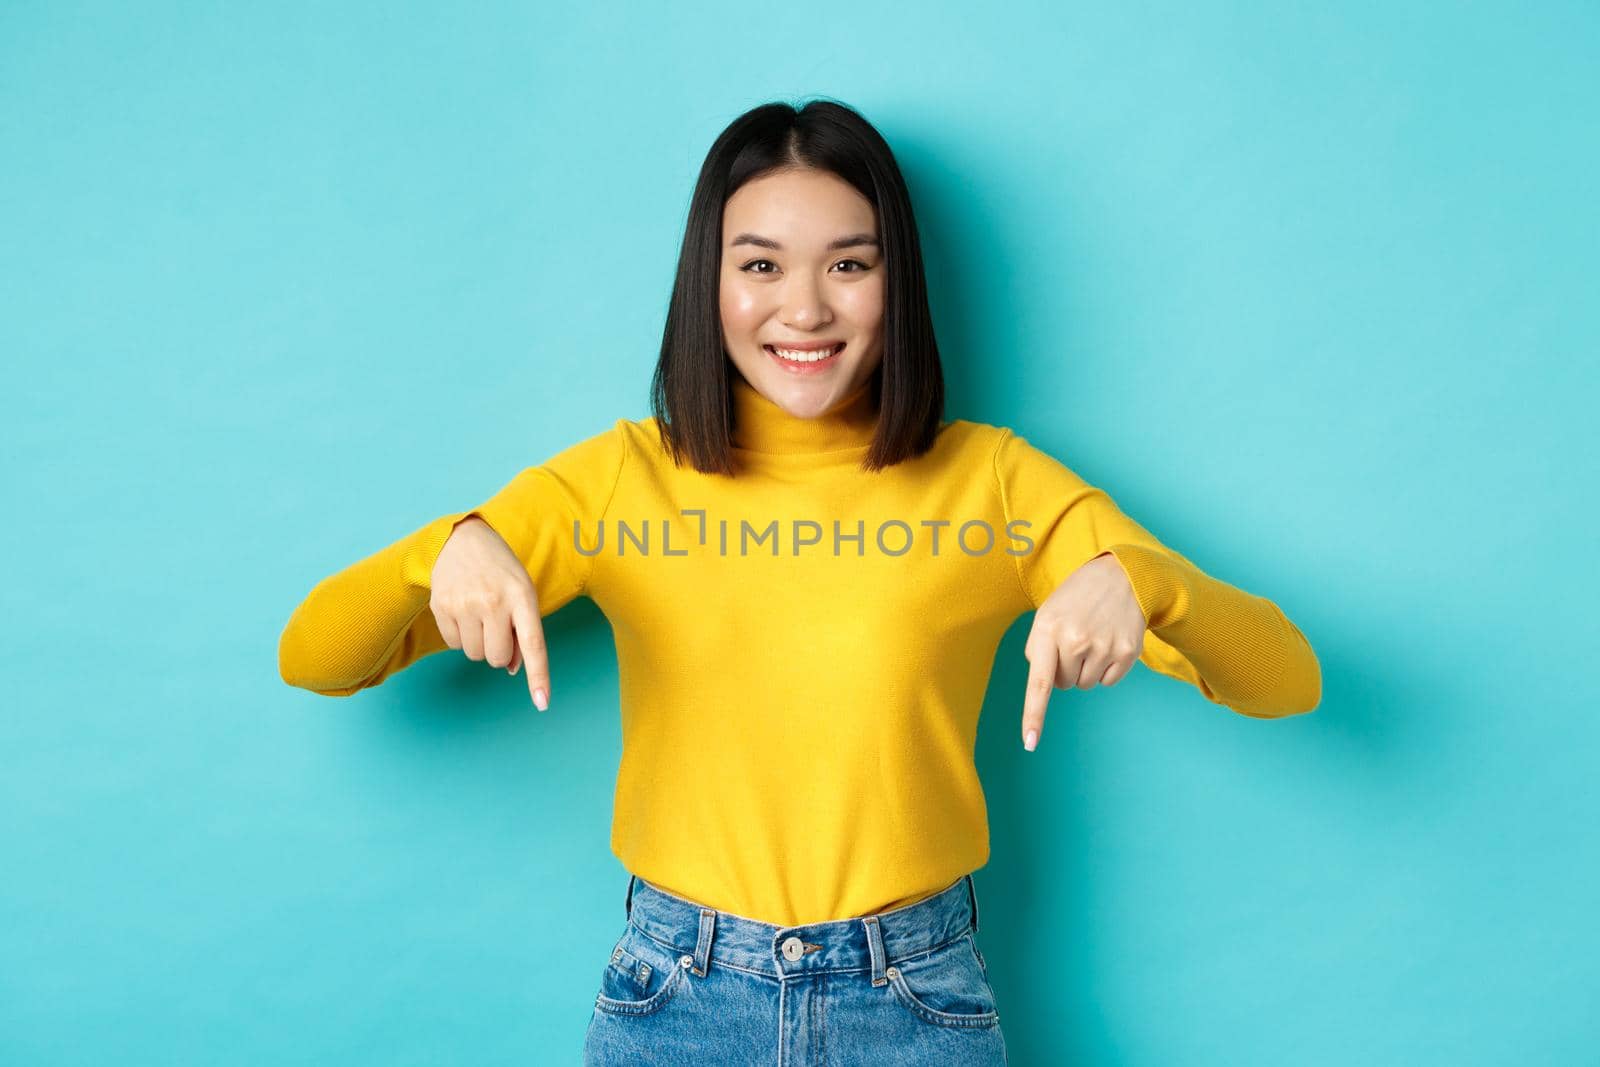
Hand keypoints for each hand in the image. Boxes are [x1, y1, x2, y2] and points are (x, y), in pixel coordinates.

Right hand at [430, 516, 550, 710]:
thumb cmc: (501, 571)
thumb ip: (523, 630)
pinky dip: (461, 636)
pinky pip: (454, 645)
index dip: (538, 676)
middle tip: (498, 625)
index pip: (533, 644)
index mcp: (522, 596)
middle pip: (497, 658)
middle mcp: (493, 601)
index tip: (542, 703)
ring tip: (480, 615)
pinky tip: (463, 612)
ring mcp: (464, 604)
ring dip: (479, 644)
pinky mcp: (440, 606)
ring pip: (474, 655)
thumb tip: (512, 669)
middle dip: (499, 651)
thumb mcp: (522, 592)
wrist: (462, 539)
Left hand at [1020, 551, 1144, 749]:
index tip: (1030, 743)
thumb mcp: (1047, 614)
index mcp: (1048, 630)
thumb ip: (1037, 648)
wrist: (1122, 575)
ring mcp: (1103, 647)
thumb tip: (1045, 685)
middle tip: (1075, 638)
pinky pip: (1108, 681)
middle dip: (1065, 668)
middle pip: (1063, 684)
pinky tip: (1108, 641)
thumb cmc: (1076, 598)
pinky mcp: (1127, 652)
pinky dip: (1106, 668)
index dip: (1034, 715)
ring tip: (1093, 636)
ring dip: (1086, 668)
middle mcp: (1076, 640)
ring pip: (1086, 685)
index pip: (1039, 683)